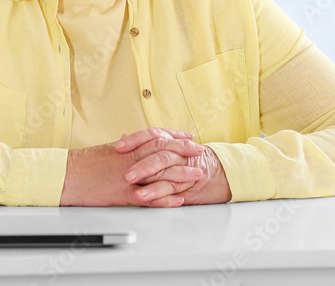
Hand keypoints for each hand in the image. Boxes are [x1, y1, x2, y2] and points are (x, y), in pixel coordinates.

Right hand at [60, 128, 202, 206]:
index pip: (156, 136)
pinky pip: (148, 196)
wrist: (65, 176)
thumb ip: (122, 148)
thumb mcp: (104, 151)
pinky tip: (177, 199)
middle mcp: (129, 159)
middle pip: (163, 150)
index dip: (174, 136)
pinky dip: (165, 199)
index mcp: (126, 147)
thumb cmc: (81, 165)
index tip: (186, 137)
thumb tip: (131, 142)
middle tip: (199, 151)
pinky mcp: (122, 193)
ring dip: (181, 173)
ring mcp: (127, 176)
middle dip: (184, 150)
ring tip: (197, 173)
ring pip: (160, 172)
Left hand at [116, 129, 231, 205]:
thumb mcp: (166, 148)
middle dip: (141, 163)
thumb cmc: (184, 160)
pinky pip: (171, 188)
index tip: (118, 146)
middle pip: (158, 152)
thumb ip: (144, 144)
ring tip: (134, 188)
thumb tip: (122, 138)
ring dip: (149, 180)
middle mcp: (176, 152)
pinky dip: (158, 194)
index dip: (135, 140)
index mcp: (169, 141)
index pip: (151, 135)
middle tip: (125, 172)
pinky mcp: (185, 184)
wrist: (216, 171)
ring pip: (165, 170)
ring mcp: (182, 168)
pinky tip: (146, 198)